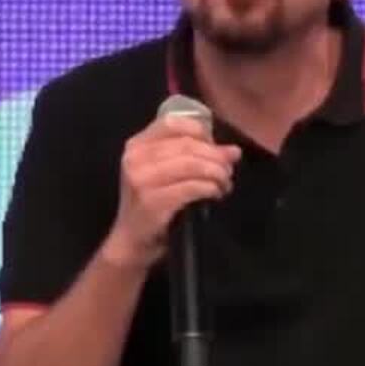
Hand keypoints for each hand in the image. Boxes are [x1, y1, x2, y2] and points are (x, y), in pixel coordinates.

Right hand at [101, 114, 241, 267]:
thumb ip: (190, 156)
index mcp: (136, 145)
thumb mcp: (163, 173)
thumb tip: (233, 151)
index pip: (172, 123)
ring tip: (225, 183)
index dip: (201, 132)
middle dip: (215, 156)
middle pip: (187, 145)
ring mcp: (141, 180)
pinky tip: (216, 194)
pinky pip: (192, 187)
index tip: (216, 148)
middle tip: (229, 169)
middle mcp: (135, 158)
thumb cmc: (152, 205)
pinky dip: (210, 188)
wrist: (132, 242)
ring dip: (216, 173)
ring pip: (192, 165)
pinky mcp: (152, 202)